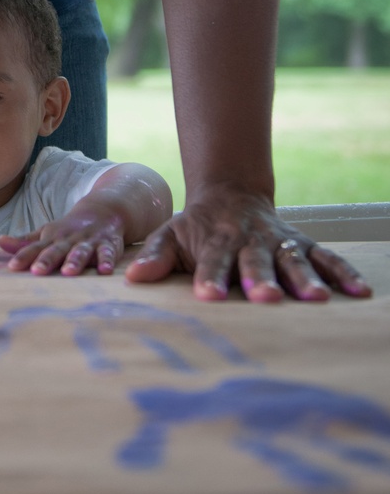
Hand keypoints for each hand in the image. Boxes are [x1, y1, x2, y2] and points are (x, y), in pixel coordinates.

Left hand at [0, 203, 125, 275]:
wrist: (103, 211)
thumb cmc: (69, 230)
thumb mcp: (47, 233)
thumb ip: (25, 242)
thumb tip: (0, 242)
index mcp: (52, 238)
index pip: (35, 248)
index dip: (23, 257)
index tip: (12, 267)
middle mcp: (69, 239)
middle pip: (56, 250)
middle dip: (47, 260)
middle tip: (37, 272)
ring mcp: (88, 242)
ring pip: (81, 251)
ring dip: (75, 261)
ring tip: (68, 272)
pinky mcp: (108, 245)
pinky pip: (108, 253)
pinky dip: (107, 261)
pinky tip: (105, 271)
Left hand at [124, 187, 372, 301]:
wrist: (229, 194)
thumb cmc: (197, 227)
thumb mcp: (170, 234)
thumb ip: (155, 256)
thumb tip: (133, 278)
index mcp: (217, 239)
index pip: (212, 261)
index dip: (210, 278)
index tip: (207, 296)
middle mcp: (250, 240)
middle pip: (255, 260)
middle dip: (260, 278)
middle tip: (265, 298)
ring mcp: (279, 241)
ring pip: (293, 259)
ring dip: (304, 278)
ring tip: (315, 299)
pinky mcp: (302, 243)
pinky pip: (327, 257)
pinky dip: (343, 273)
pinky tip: (360, 293)